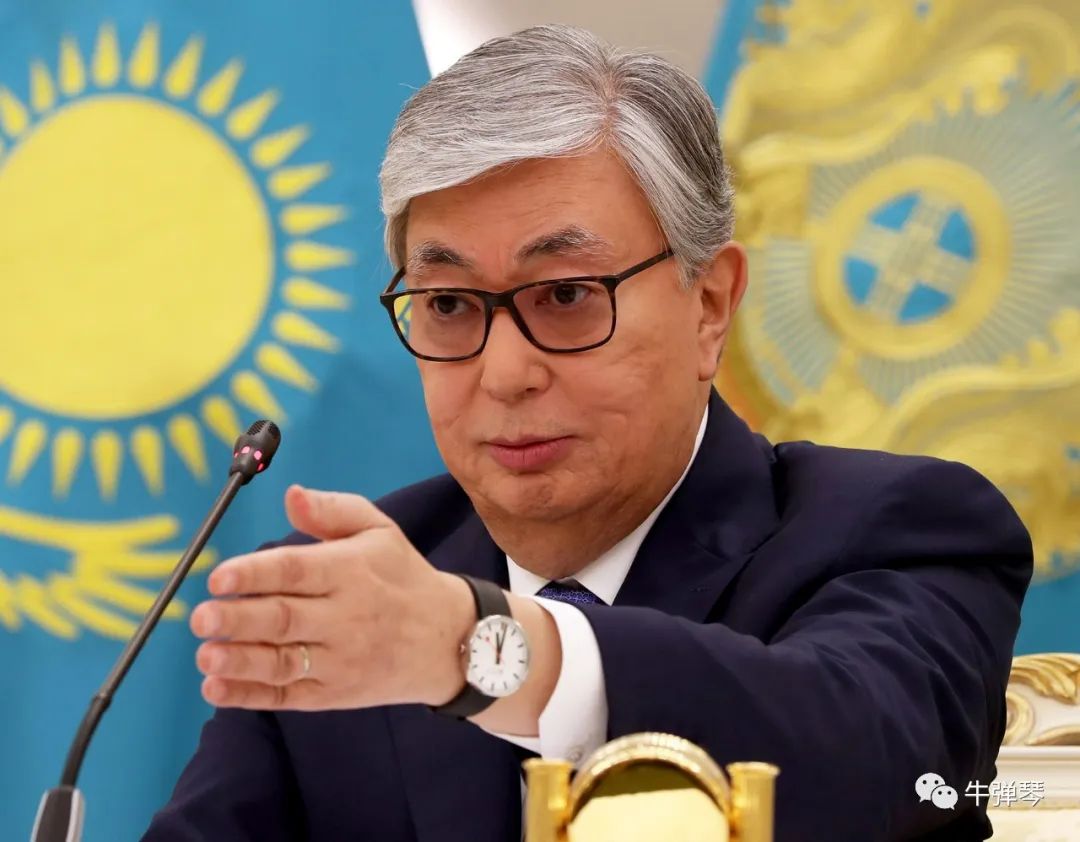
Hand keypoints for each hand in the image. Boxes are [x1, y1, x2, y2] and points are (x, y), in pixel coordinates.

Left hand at [189, 485, 474, 710]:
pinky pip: (287, 696)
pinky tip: (215, 687)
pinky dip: (249, 695)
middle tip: (200, 616)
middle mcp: (346, 617)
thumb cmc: (401, 576)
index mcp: (352, 571)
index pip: (298, 571)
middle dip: (239, 619)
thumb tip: (291, 494)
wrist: (447, 639)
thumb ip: (333, 510)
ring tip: (205, 654)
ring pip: (284, 662)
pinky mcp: (334, 694)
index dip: (256, 573)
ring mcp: (340, 660)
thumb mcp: (380, 531)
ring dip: (240, 661)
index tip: (219, 576)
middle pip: (286, 618)